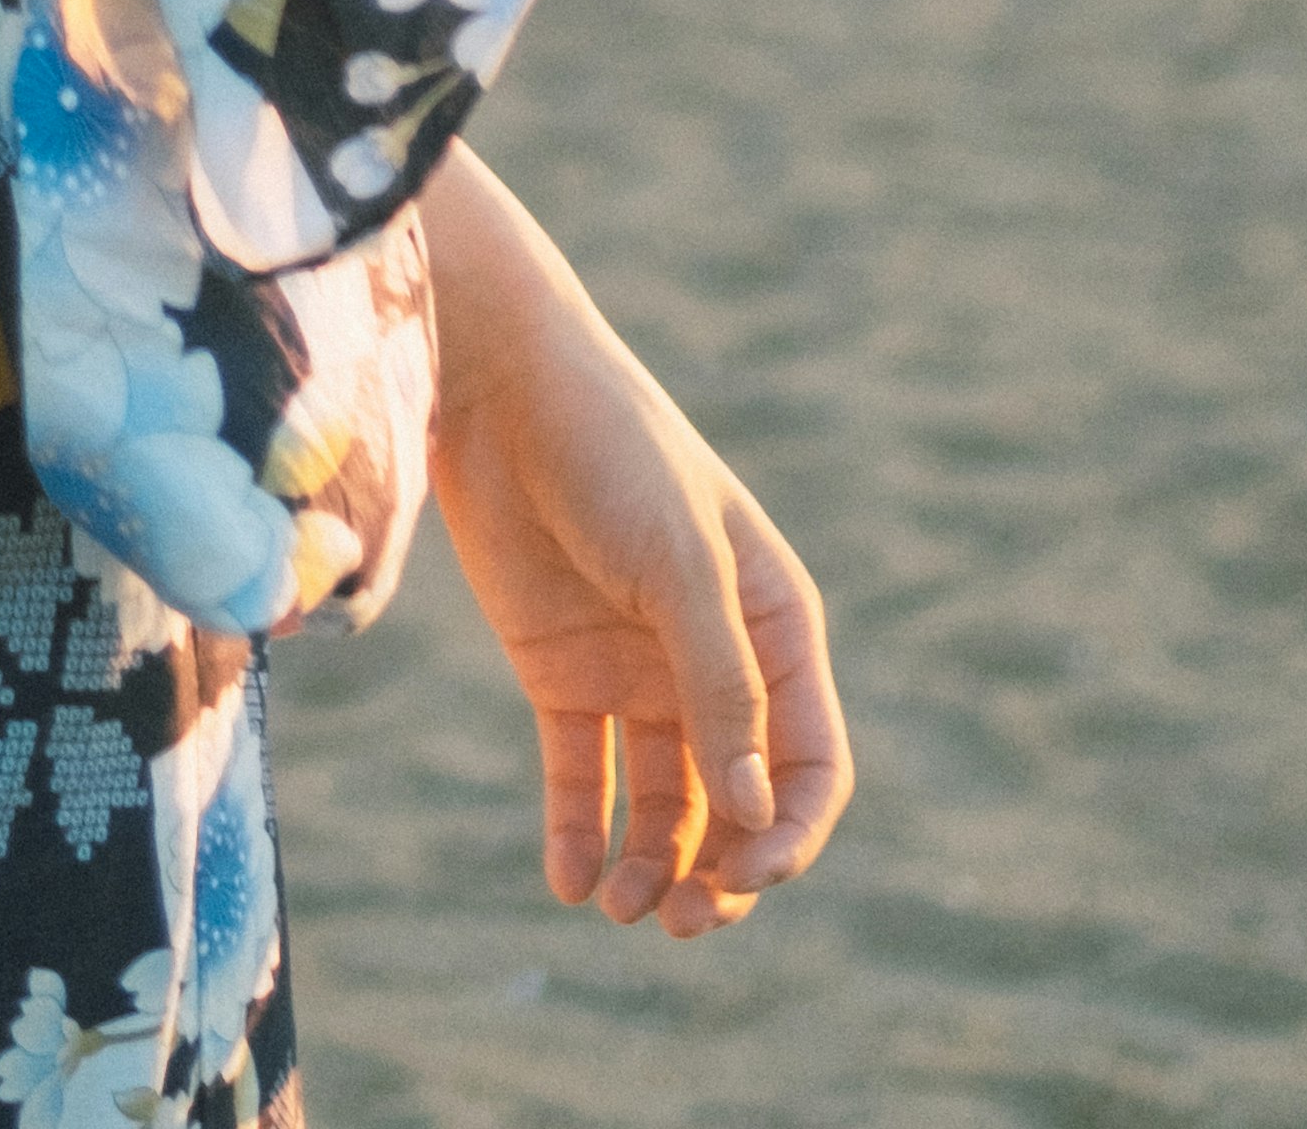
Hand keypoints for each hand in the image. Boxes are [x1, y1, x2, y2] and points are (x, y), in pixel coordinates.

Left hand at [420, 144, 851, 936]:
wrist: (496, 386)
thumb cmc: (612, 453)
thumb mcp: (680, 565)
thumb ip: (719, 687)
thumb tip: (752, 819)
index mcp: (774, 628)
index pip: (811, 764)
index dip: (791, 833)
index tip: (749, 876)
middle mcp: (713, 661)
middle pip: (738, 802)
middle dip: (719, 873)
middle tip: (676, 920)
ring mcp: (637, 670)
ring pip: (664, 804)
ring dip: (652, 866)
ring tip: (620, 907)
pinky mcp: (561, 672)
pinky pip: (583, 777)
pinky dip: (580, 835)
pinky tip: (569, 880)